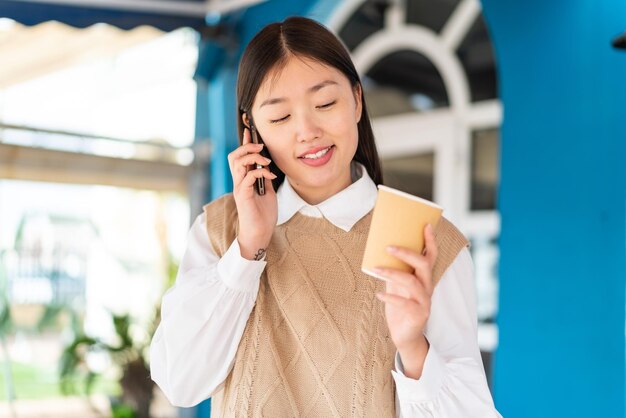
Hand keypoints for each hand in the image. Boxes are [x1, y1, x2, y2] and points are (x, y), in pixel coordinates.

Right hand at [227, 128, 277, 258]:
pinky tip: (271, 176)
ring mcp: (239, 187)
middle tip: (261, 146)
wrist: (260, 233)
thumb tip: (268, 166)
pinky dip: (260, 172)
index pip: (240, 156)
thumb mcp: (268, 192)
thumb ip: (265, 178)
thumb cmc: (263, 215)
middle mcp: (238, 181)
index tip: (249, 130)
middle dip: (246, 146)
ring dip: (252, 156)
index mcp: (244, 179)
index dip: (244, 142)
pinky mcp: (243, 195)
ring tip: (266, 160)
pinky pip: (248, 176)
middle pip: (234, 155)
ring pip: (238, 162)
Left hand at [374, 224, 437, 377]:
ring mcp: (424, 301)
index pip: (431, 256)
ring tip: (375, 269)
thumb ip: (394, 269)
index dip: (430, 241)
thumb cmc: (400, 306)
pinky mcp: (418, 315)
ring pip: (412, 282)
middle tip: (388, 247)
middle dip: (407, 253)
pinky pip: (404, 304)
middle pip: (423, 265)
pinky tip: (379, 294)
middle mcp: (427, 287)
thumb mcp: (396, 285)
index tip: (426, 225)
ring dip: (392, 273)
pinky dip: (391, 297)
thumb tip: (381, 249)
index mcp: (424, 277)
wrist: (404, 335)